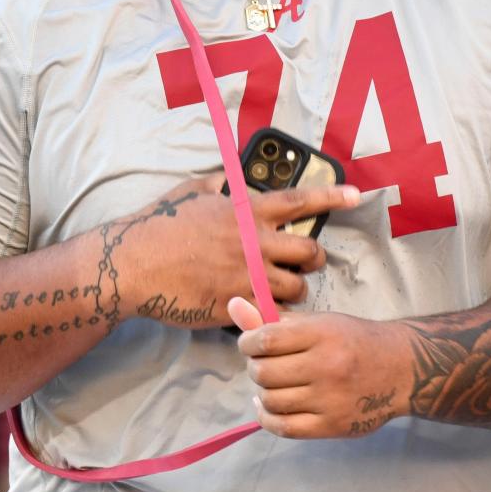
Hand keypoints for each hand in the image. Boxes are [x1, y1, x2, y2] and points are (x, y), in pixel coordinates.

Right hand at [116, 176, 359, 329]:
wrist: (134, 264)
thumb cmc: (158, 225)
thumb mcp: (190, 192)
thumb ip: (217, 185)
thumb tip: (227, 179)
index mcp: (246, 212)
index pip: (300, 201)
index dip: (332, 196)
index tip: (356, 195)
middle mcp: (253, 242)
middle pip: (309, 253)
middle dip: (315, 260)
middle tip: (306, 263)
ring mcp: (246, 276)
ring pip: (296, 288)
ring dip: (295, 290)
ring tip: (282, 290)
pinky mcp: (236, 304)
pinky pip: (271, 312)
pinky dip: (273, 313)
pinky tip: (265, 312)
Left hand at [229, 298, 405, 437]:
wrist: (401, 368)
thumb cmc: (353, 340)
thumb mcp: (319, 321)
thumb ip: (275, 319)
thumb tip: (233, 305)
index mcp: (322, 333)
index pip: (266, 340)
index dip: (247, 342)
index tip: (249, 344)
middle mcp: (326, 366)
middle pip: (264, 372)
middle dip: (255, 367)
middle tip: (264, 363)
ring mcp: (330, 399)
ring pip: (271, 400)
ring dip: (263, 391)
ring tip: (272, 383)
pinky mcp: (332, 426)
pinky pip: (284, 428)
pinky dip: (267, 417)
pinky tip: (267, 405)